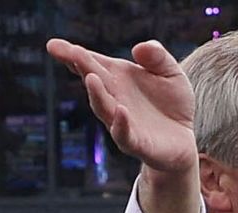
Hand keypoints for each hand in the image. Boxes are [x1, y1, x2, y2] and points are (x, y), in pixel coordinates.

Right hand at [47, 38, 199, 212]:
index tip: (53, 44)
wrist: (183, 141)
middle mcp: (114, 99)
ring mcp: (122, 122)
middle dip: (81, 67)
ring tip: (91, 77)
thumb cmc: (171, 105)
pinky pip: (124, 135)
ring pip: (104, 108)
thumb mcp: (171, 74)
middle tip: (70, 53)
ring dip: (96, 94)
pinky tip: (121, 111)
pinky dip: (121, 124)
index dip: (73, 54)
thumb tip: (139, 47)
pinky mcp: (137, 143)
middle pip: (94, 82)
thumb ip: (158, 58)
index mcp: (117, 79)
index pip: (91, 64)